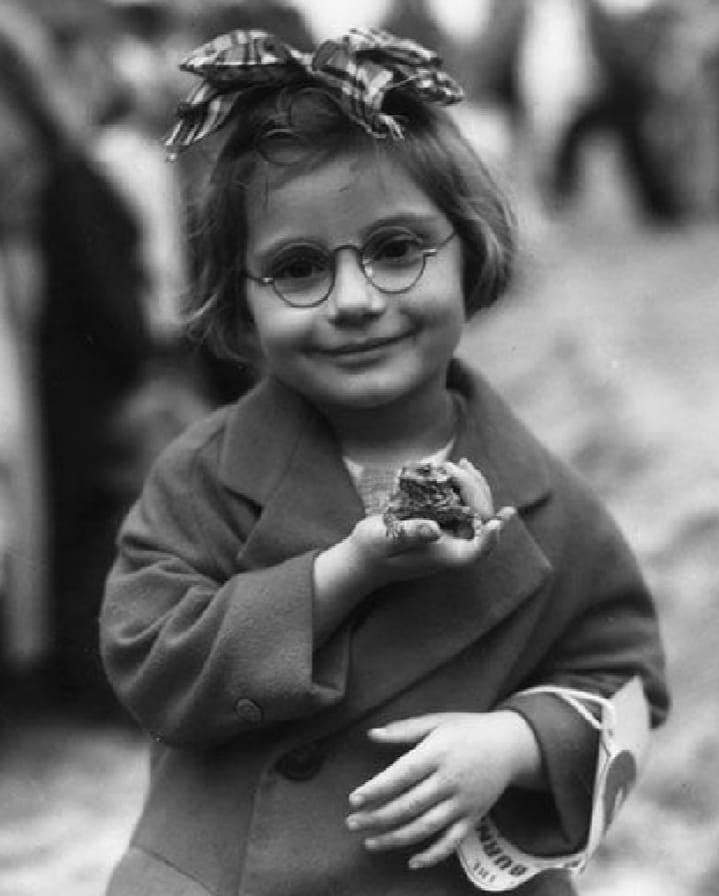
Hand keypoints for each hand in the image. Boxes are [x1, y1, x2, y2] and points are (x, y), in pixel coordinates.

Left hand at [345, 711, 540, 869]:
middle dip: (377, 817)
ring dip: (395, 839)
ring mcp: (463, 802)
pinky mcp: (473, 817)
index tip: (354, 799)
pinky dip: (432, 855)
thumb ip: (404, 730)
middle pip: (409, 805)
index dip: (377, 788)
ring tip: (370, 843)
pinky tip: (411, 862)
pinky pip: (452, 842)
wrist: (510, 745)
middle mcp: (450, 780)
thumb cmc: (466, 729)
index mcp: (438, 752)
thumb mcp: (436, 721)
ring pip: (425, 827)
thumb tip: (371, 734)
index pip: (402, 774)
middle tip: (352, 824)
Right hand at [350, 458, 514, 586]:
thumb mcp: (385, 540)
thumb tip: (436, 529)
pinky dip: (464, 483)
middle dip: (476, 491)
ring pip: (477, 508)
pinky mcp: (444, 518)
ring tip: (462, 464)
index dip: (491, 538)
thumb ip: (409, 534)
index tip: (497, 522)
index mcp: (447, 556)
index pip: (478, 552)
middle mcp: (455, 545)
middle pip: (482, 520)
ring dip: (474, 484)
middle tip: (457, 467)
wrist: (363, 554)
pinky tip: (460, 467)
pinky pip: (463, 501)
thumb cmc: (372, 552)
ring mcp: (451, 531)